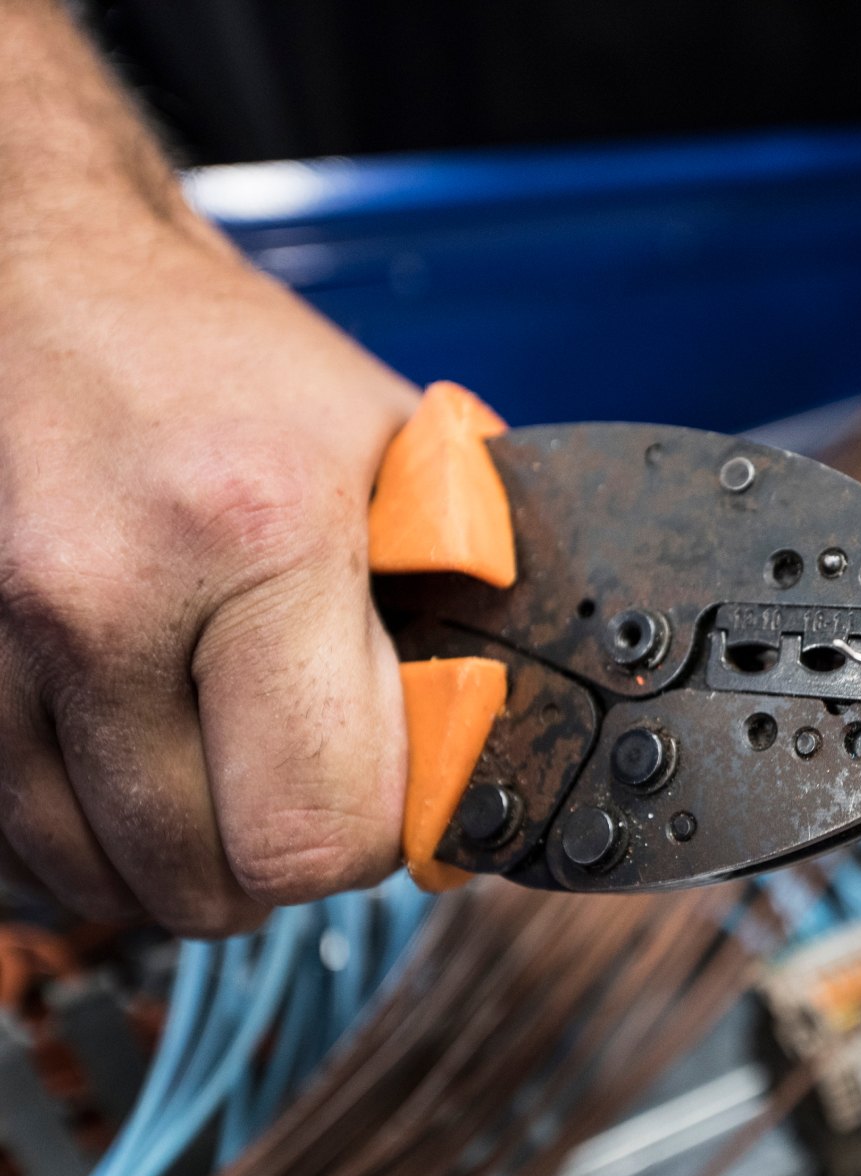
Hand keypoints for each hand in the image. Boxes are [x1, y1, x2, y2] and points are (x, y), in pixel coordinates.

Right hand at [0, 215, 415, 934]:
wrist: (43, 286)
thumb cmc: (231, 369)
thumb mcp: (397, 453)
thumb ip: (463, 596)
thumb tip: (492, 744)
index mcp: (260, 534)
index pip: (323, 827)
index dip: (379, 832)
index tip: (393, 786)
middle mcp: (106, 597)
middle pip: (209, 880)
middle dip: (280, 858)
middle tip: (307, 782)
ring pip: (101, 883)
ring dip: (180, 856)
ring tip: (222, 765)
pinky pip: (15, 846)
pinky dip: (87, 840)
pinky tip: (136, 768)